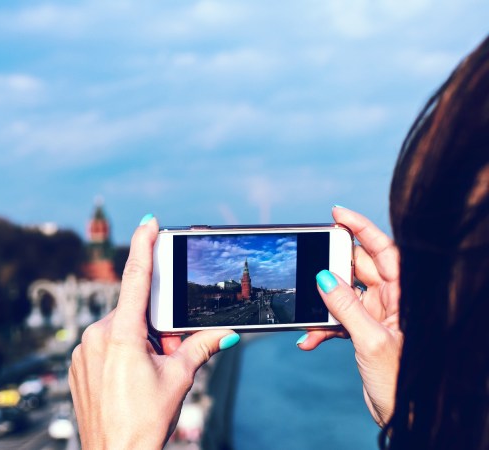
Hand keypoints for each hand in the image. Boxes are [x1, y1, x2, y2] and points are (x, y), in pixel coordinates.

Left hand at [69, 215, 239, 448]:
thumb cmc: (143, 421)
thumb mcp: (179, 379)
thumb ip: (200, 347)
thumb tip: (225, 332)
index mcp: (122, 334)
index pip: (136, 277)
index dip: (144, 245)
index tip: (149, 222)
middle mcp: (96, 335)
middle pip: (133, 313)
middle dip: (155, 328)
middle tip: (168, 355)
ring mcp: (82, 350)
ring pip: (118, 331)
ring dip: (138, 343)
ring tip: (148, 376)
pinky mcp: (77, 364)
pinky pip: (103, 346)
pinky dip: (121, 354)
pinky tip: (130, 380)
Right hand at [298, 206, 402, 426]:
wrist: (403, 417)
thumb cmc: (402, 383)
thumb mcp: (371, 341)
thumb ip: (346, 307)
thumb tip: (323, 279)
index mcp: (406, 296)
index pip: (385, 251)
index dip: (362, 228)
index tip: (337, 214)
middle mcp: (393, 301)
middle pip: (359, 269)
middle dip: (331, 269)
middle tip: (309, 267)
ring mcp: (378, 316)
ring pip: (343, 294)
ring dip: (321, 305)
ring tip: (307, 311)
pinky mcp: (364, 332)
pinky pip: (337, 319)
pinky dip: (321, 327)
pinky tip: (308, 339)